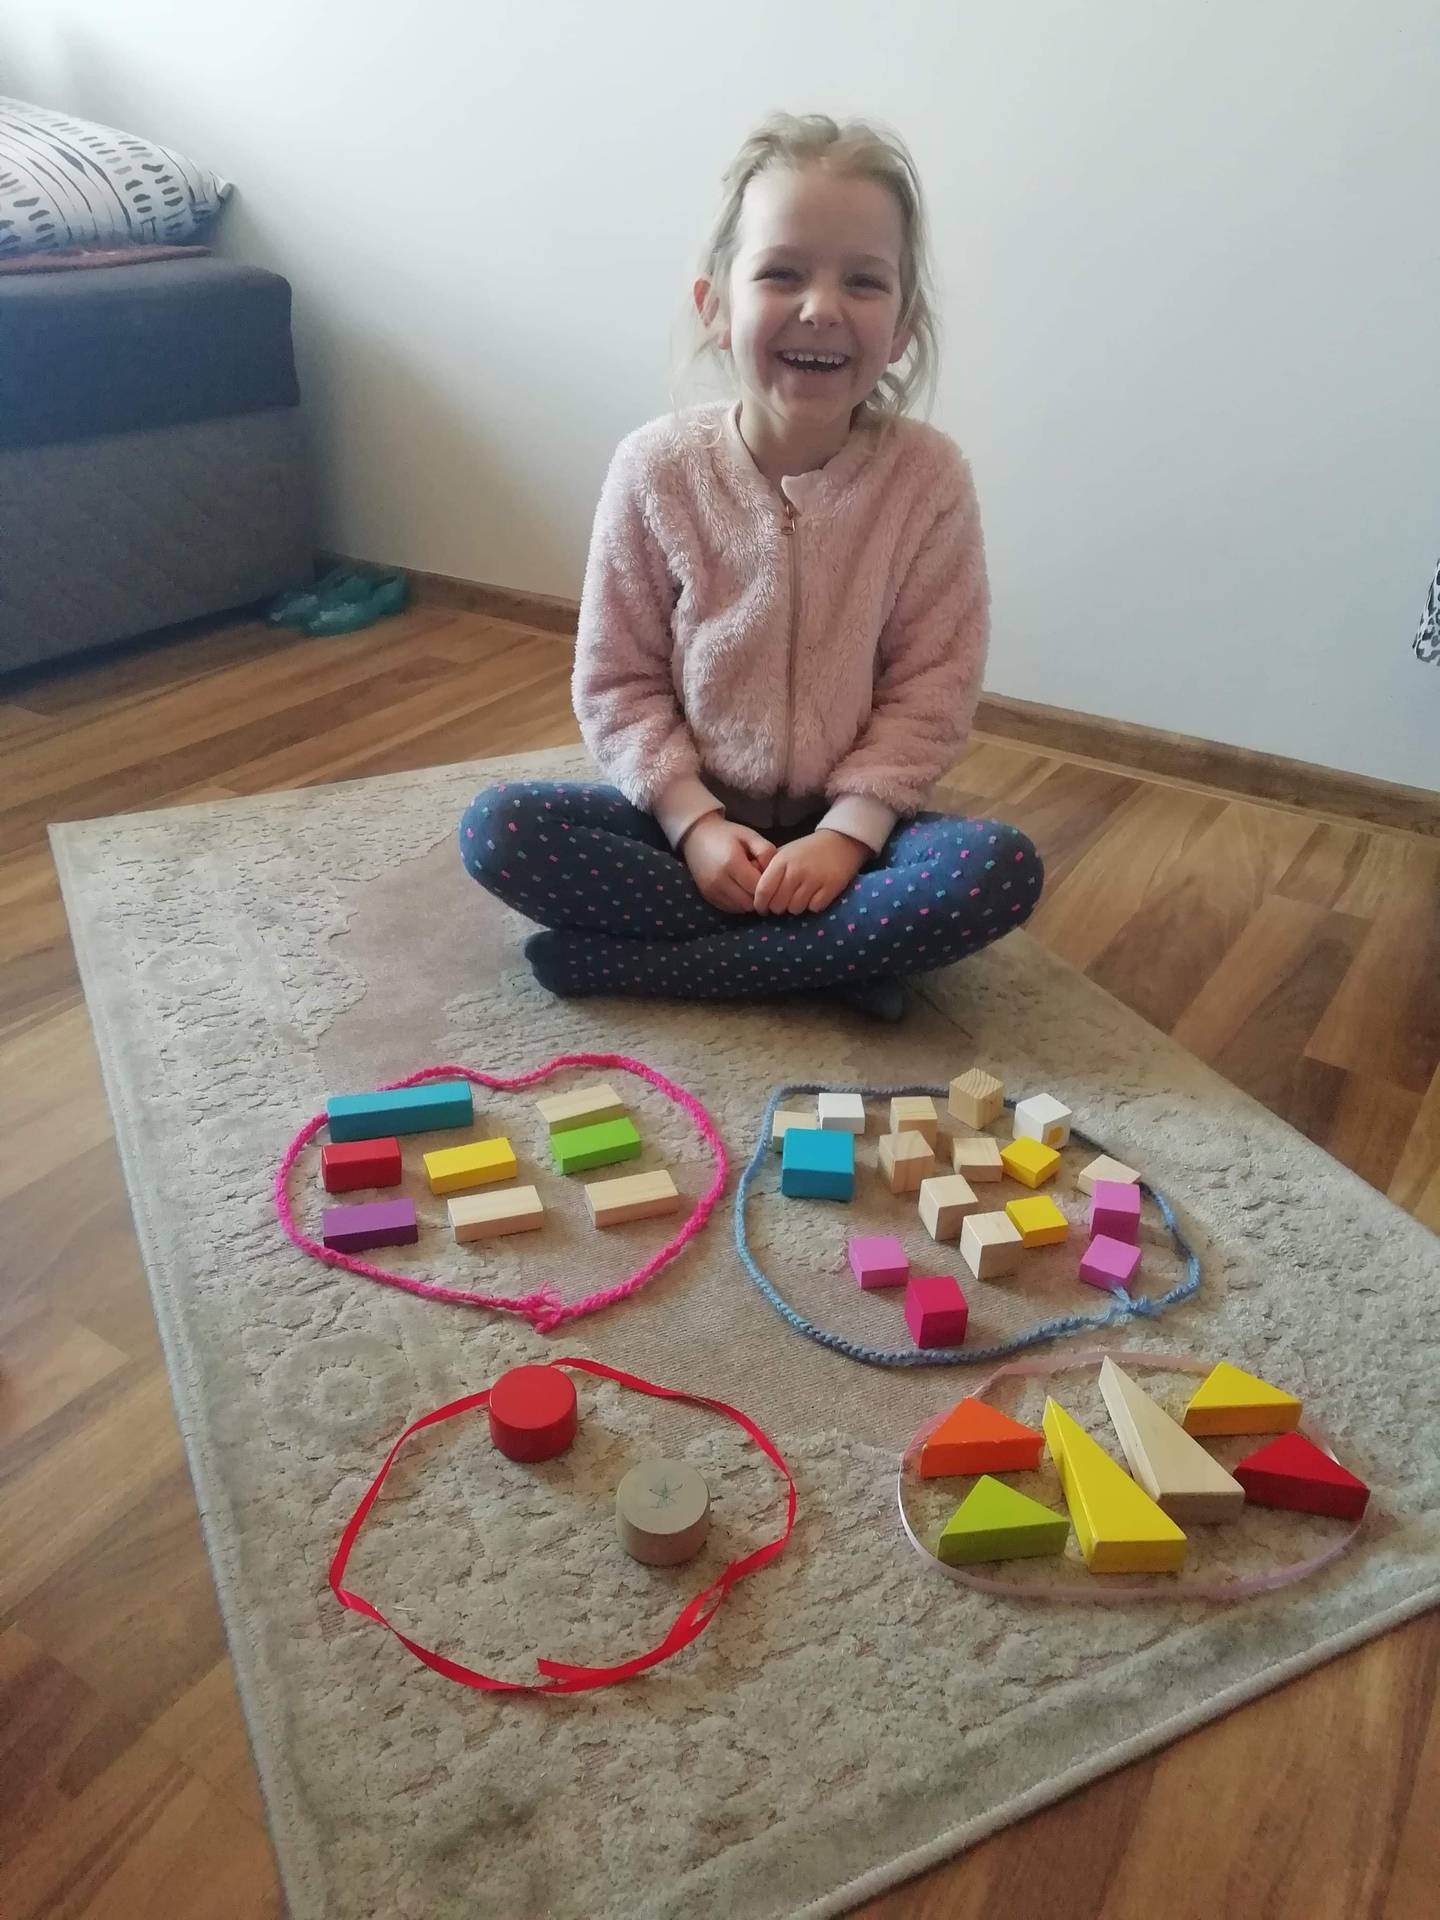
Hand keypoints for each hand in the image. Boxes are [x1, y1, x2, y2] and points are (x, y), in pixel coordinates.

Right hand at [681, 814, 775, 912]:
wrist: (696, 836)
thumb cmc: (728, 834)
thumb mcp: (750, 835)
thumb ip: (766, 851)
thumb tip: (774, 873)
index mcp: (732, 863)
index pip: (759, 887)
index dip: (767, 883)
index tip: (766, 872)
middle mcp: (719, 881)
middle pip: (751, 902)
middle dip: (759, 894)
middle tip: (757, 878)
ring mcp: (711, 891)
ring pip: (742, 908)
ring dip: (749, 899)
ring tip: (747, 882)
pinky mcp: (707, 897)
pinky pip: (731, 908)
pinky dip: (739, 902)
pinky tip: (739, 887)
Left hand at [752, 829, 867, 915]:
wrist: (840, 841)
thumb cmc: (806, 850)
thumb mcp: (783, 854)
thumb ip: (766, 869)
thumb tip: (747, 887)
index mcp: (781, 862)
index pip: (763, 891)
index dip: (759, 904)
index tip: (761, 908)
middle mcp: (796, 871)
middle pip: (778, 905)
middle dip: (777, 908)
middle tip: (782, 903)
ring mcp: (814, 880)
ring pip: (795, 909)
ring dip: (795, 908)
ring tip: (798, 898)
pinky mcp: (831, 888)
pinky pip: (814, 908)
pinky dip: (812, 906)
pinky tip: (814, 896)